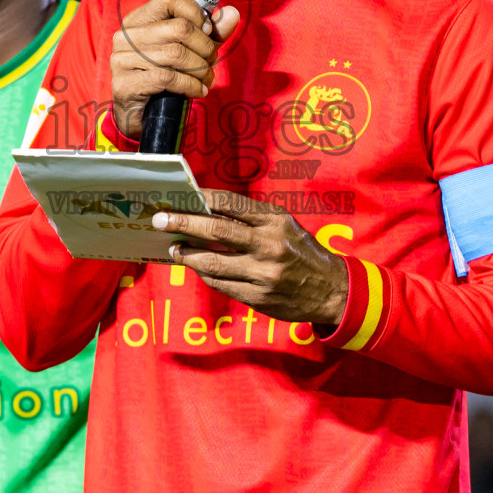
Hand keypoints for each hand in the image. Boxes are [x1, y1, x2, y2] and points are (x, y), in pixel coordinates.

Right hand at [110, 0, 239, 137]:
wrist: (139, 117)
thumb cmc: (163, 79)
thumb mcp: (189, 52)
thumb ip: (210, 33)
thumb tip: (233, 13)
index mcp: (139, 20)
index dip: (195, 13)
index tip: (207, 32)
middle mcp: (126, 35)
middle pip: (179, 28)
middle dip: (205, 47)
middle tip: (211, 62)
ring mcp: (122, 59)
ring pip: (176, 54)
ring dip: (200, 69)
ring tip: (207, 79)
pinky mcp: (125, 83)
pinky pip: (168, 78)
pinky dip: (190, 85)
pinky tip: (198, 91)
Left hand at [156, 189, 349, 325]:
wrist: (332, 290)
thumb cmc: (302, 251)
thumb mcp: (284, 226)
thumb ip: (251, 219)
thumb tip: (207, 210)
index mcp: (275, 221)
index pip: (231, 204)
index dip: (202, 198)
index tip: (180, 195)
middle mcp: (269, 245)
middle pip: (217, 230)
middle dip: (184, 223)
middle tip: (160, 220)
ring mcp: (263, 273)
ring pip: (213, 262)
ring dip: (188, 254)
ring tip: (174, 249)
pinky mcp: (258, 297)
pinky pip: (222, 284)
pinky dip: (205, 274)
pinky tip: (196, 267)